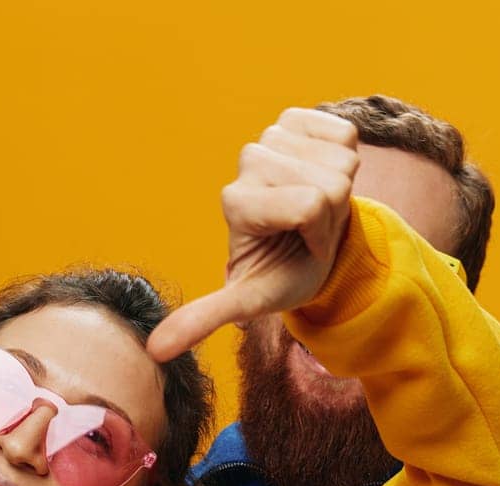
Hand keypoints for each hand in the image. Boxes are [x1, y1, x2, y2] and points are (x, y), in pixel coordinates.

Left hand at [146, 107, 359, 360]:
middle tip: (309, 231)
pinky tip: (323, 175)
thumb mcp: (247, 301)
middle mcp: (247, 161)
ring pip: (340, 162)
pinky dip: (344, 158)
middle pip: (326, 187)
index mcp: (235, 202)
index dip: (318, 236)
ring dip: (340, 193)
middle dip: (329, 216)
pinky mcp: (301, 119)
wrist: (308, 244)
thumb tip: (155, 352)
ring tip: (316, 210)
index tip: (300, 249)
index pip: (309, 205)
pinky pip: (345, 135)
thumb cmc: (281, 272)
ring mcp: (273, 134)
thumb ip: (203, 319)